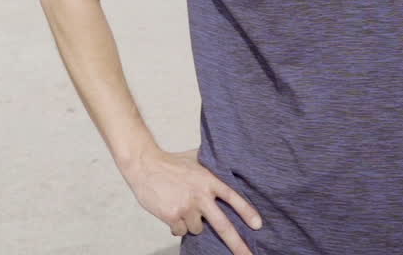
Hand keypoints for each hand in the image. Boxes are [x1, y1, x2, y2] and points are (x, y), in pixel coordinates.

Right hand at [124, 147, 262, 254]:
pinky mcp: (173, 216)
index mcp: (208, 180)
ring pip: (198, 229)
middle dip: (238, 244)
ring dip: (192, 223)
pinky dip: (177, 227)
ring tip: (181, 207)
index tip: (258, 225)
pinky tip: (171, 213)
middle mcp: (200, 195)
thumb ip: (209, 165)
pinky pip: (181, 232)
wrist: (144, 165)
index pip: (232, 197)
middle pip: (223, 225)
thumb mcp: (194, 159)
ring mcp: (186, 207)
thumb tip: (225, 160)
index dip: (246, 211)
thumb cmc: (169, 162)